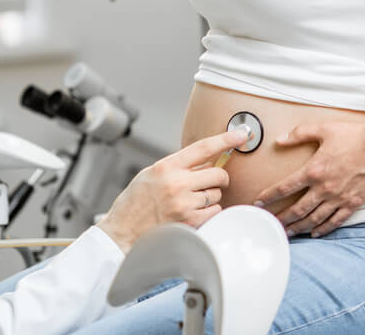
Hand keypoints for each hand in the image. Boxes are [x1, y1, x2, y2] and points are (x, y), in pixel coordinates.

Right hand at [97, 127, 249, 252]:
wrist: (123, 231)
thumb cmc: (136, 201)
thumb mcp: (152, 173)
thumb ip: (179, 165)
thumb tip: (208, 160)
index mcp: (167, 166)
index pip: (204, 148)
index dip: (226, 139)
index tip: (241, 134)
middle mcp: (177, 184)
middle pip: (218, 174)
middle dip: (219, 177)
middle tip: (210, 181)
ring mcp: (184, 204)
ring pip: (216, 194)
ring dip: (210, 196)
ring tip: (190, 200)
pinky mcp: (190, 222)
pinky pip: (214, 211)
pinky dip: (208, 211)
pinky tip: (192, 212)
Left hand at [253, 120, 364, 237]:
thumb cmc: (353, 135)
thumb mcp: (323, 129)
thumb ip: (298, 133)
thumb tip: (279, 139)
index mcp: (313, 171)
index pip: (284, 188)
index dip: (269, 196)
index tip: (258, 203)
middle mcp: (324, 188)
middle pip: (297, 209)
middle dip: (282, 219)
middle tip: (270, 225)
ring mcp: (339, 198)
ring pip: (314, 219)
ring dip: (299, 228)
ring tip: (288, 233)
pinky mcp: (353, 203)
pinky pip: (335, 221)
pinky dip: (323, 229)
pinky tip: (315, 233)